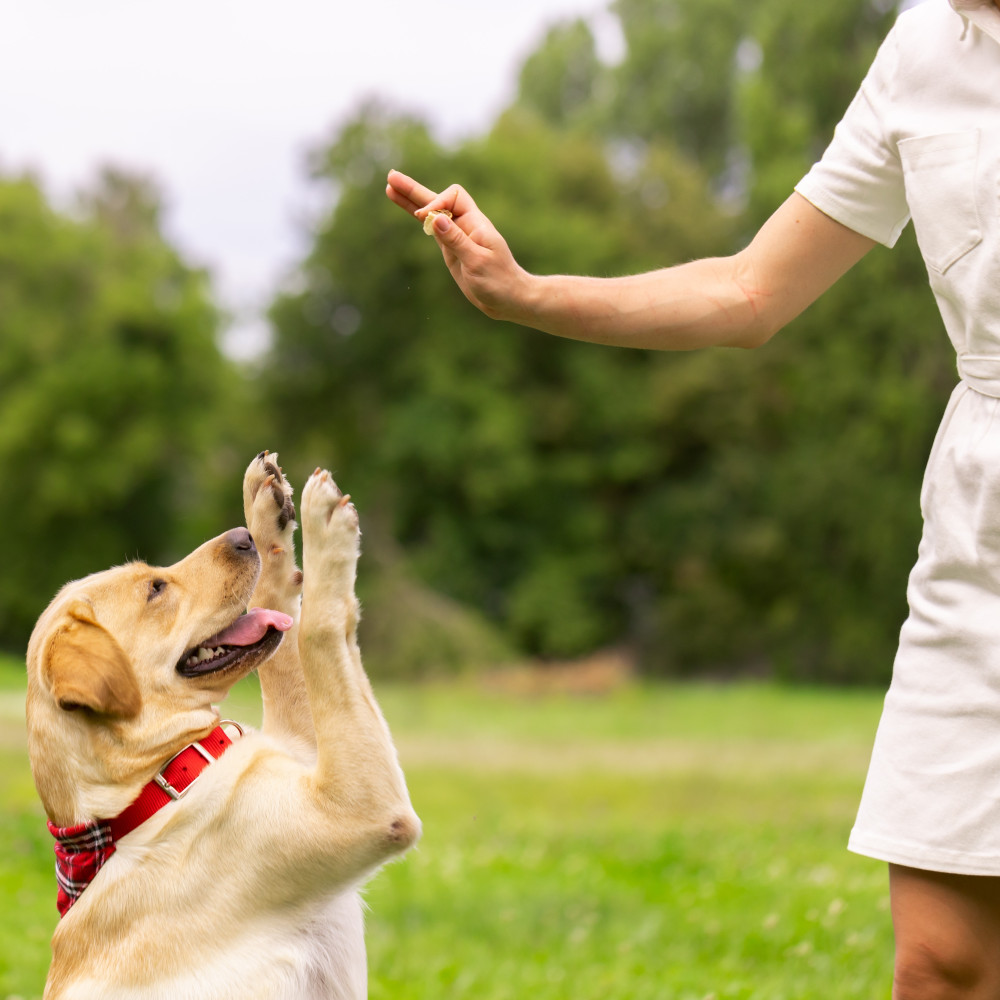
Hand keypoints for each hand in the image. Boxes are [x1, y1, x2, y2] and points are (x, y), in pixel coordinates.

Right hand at [385, 170, 531, 322]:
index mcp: (475, 223)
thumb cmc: (499, 281)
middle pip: (438, 199)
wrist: (508, 299)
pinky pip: (432, 229)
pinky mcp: (451, 248)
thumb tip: (436, 218)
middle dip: (415, 190)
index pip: (453, 197)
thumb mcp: (477, 262)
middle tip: (391, 177)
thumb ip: (456, 240)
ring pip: (432, 213)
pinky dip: (419, 219)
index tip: (426, 220)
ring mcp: (457, 236)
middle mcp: (465, 225)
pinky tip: (407, 209)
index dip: (437, 203)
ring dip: (412, 201)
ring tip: (389, 188)